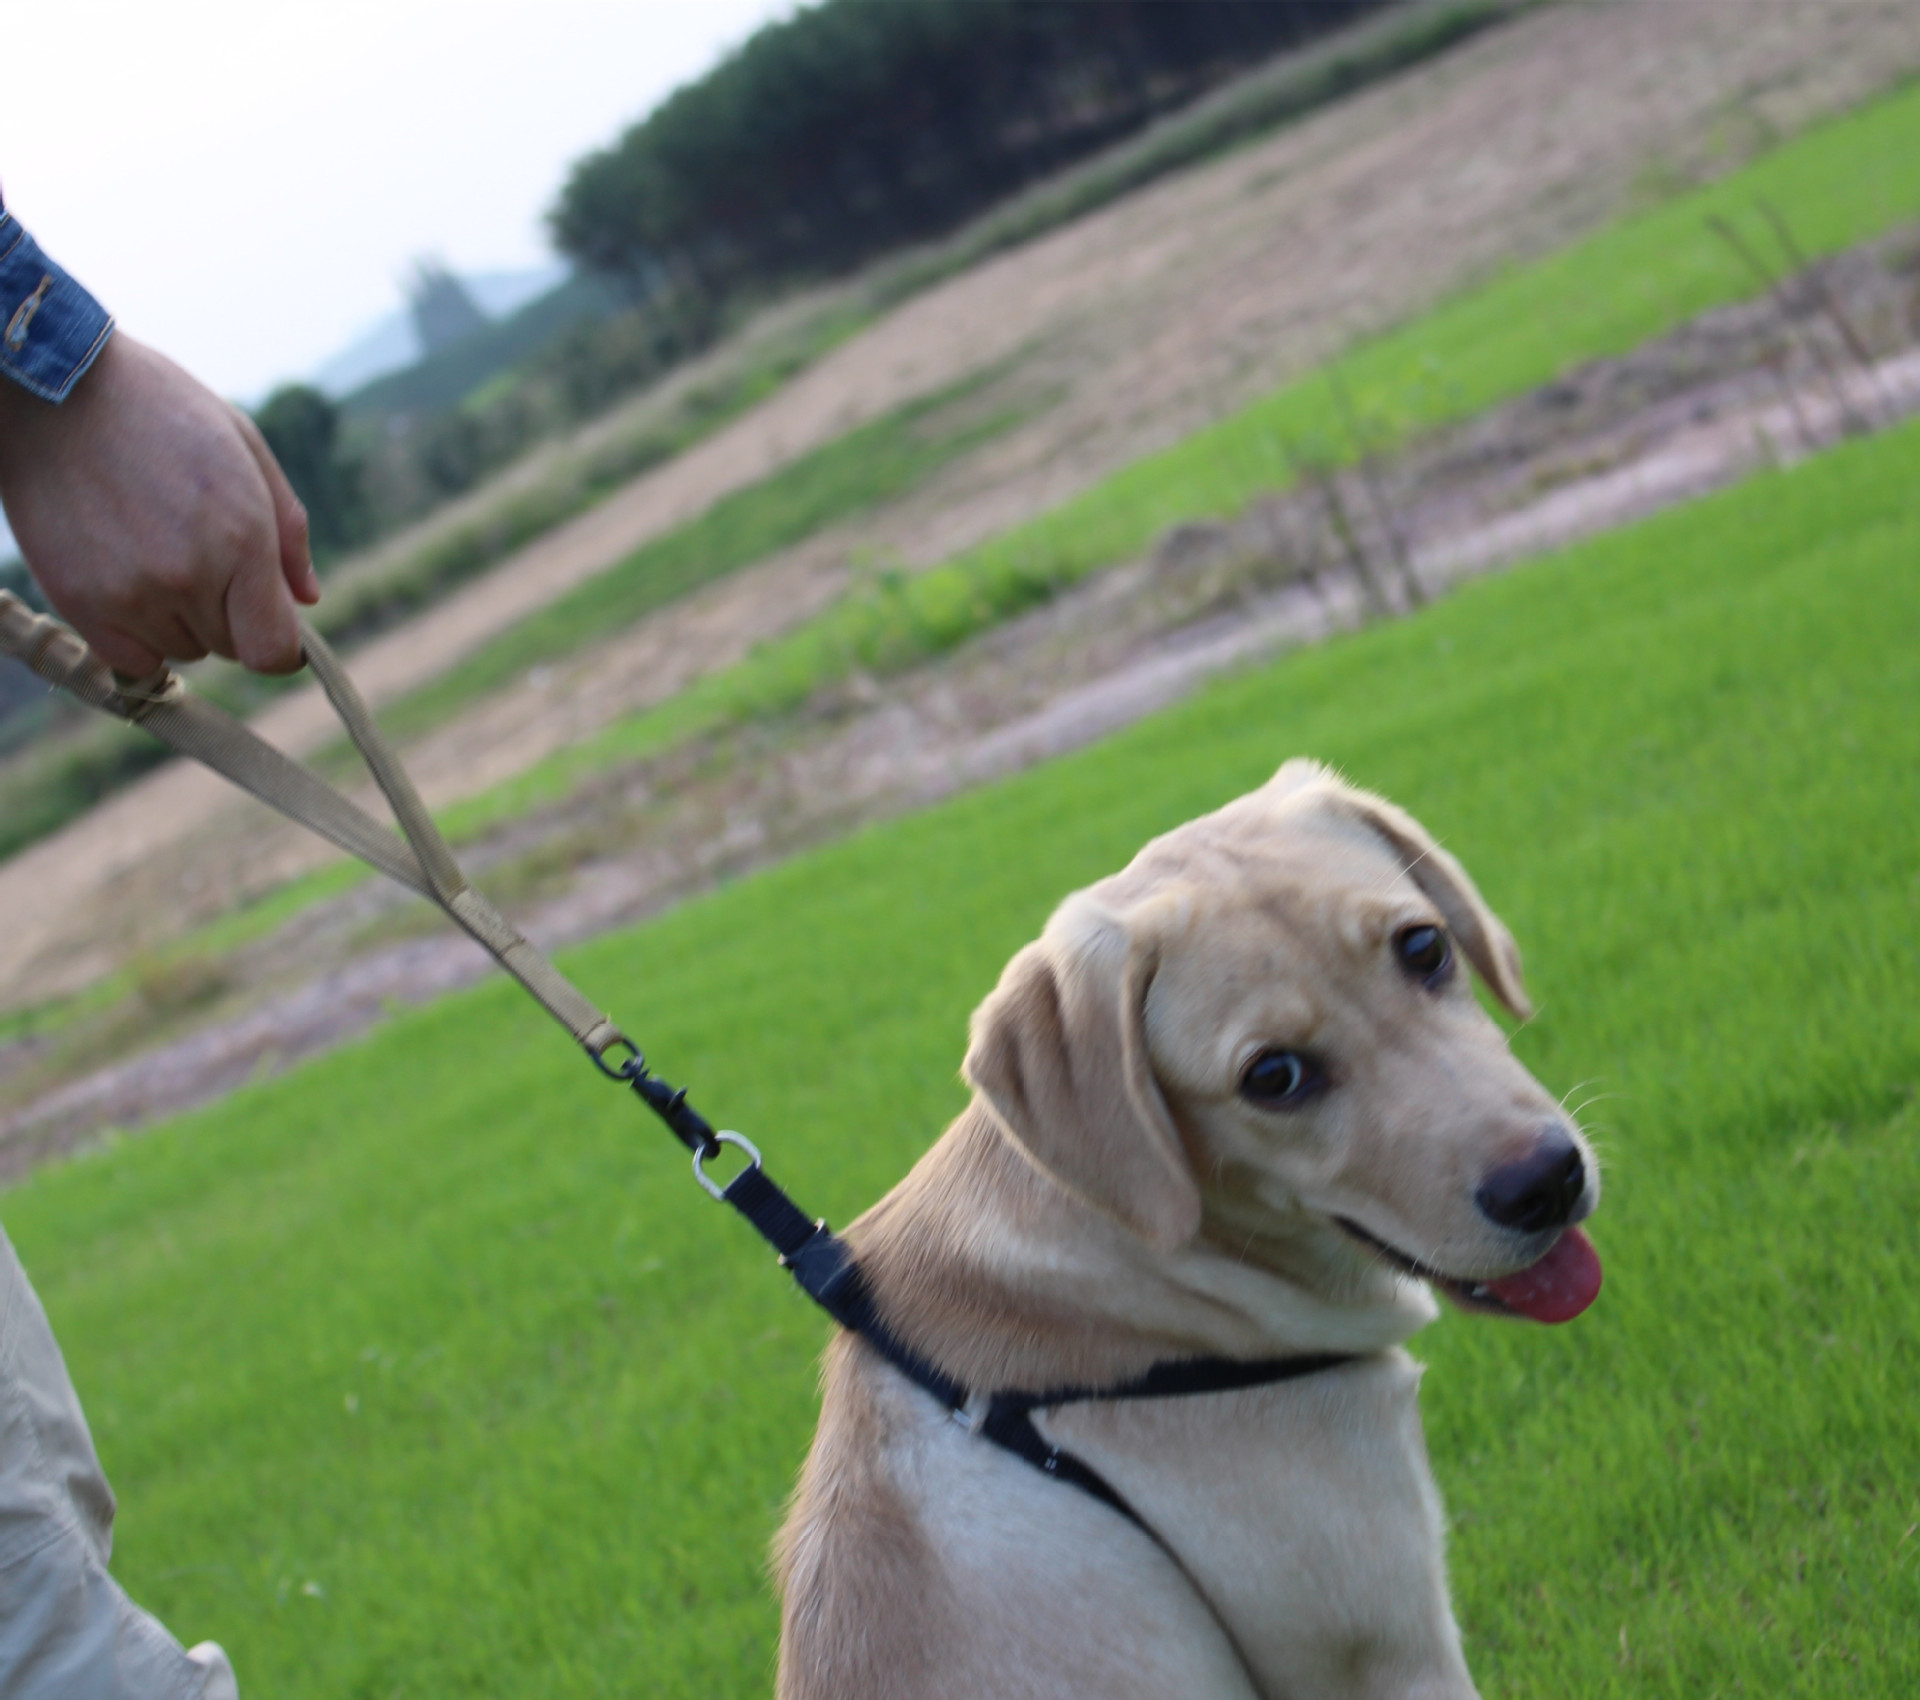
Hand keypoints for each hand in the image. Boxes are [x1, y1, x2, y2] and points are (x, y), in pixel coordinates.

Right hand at [0, 334, 319, 674]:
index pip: (275, 650)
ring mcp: (129, 594)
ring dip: (182, 620)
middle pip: (230, 648)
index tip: (270, 618)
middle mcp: (187, 576)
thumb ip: (287, 530)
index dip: (282, 644)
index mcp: (241, 540)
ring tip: (156, 551)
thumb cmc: (159, 408)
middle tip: (200, 554)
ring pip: (182, 650)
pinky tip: (131, 586)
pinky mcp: (78, 601)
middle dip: (230, 613)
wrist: (54, 386)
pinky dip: (139, 637)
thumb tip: (307, 599)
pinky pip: (132, 660)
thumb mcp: (244, 447)